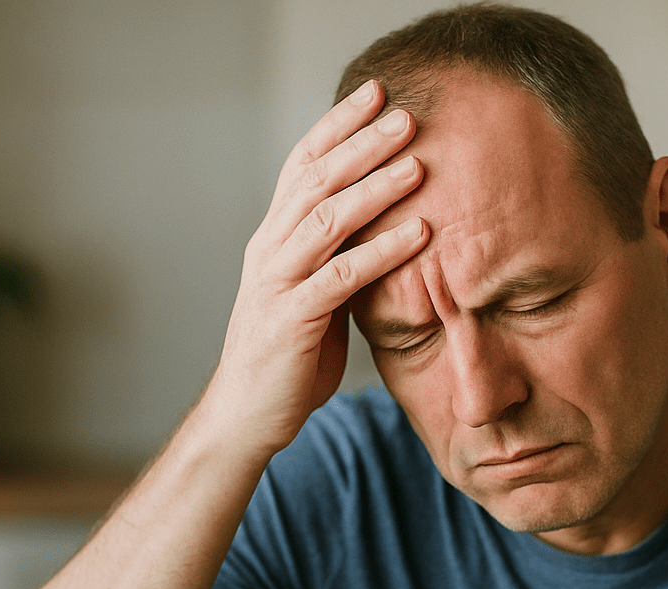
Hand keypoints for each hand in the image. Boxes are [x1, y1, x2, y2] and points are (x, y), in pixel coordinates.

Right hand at [204, 80, 428, 456]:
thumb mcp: (316, 295)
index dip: (337, 126)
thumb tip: (383, 229)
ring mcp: (277, 282)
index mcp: (273, 238)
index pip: (302, 164)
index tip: (375, 94)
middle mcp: (269, 249)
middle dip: (361, 143)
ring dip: (375, 187)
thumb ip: (339, 259)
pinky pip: (342, 276)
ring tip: (418, 163)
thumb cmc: (288, 357)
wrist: (247, 415)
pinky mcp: (292, 319)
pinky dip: (383, 251)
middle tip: (406, 115)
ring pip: (325, 219)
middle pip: (314, 179)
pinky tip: (420, 234)